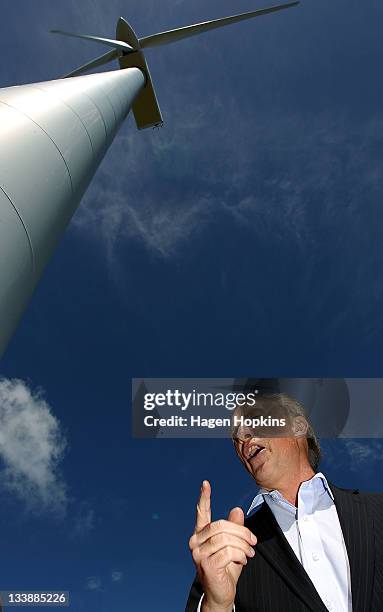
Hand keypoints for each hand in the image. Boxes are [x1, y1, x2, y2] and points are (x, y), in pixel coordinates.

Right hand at [188, 480, 256, 611]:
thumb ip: (233, 528)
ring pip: (226, 538)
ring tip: (249, 553)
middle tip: (253, 541)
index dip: (204, 497)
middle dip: (242, 532)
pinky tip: (243, 561)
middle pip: (221, 526)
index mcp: (200, 534)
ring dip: (243, 545)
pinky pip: (229, 552)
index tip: (205, 483)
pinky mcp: (206, 564)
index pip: (202, 513)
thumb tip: (237, 510)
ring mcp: (198, 553)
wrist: (221, 594)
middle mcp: (195, 542)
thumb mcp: (233, 546)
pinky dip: (241, 555)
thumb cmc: (226, 569)